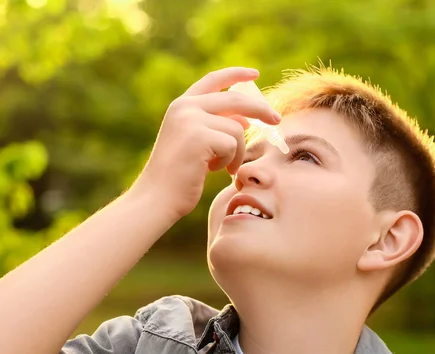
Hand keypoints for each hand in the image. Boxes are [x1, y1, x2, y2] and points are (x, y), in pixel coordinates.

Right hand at [132, 67, 281, 218]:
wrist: (157, 197)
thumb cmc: (178, 176)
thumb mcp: (198, 143)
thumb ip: (216, 126)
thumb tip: (246, 119)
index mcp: (181, 105)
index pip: (214, 80)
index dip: (236, 74)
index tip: (255, 74)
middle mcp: (185, 107)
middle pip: (235, 99)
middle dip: (260, 109)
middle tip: (277, 120)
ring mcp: (191, 120)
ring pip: (237, 128)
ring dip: (238, 151)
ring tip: (225, 167)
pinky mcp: (199, 137)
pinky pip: (233, 144)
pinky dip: (230, 160)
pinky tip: (212, 170)